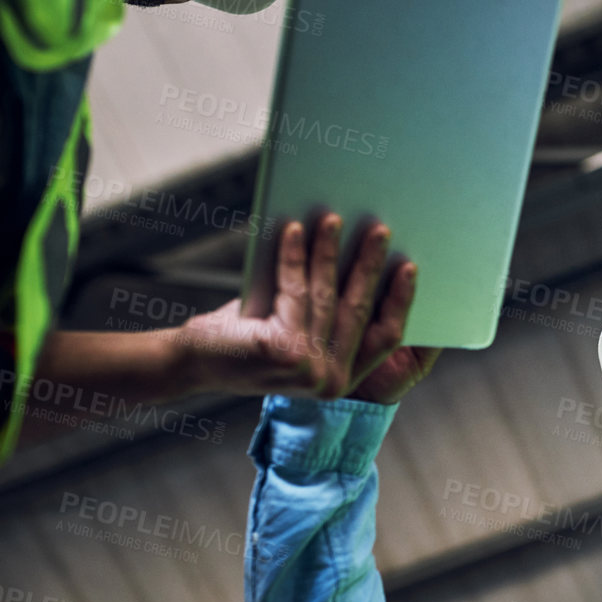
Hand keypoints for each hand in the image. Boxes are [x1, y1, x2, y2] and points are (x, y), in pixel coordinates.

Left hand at [177, 217, 440, 403]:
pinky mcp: (282, 350)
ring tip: (332, 219)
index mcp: (341, 382)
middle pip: (358, 310)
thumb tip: (362, 256)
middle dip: (370, 264)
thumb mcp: (297, 330)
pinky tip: (293, 230)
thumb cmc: (247, 339)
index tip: (409, 266)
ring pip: (327, 295)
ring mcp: (308, 369)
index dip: (400, 301)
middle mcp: (330, 382)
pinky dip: (294, 255)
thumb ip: (329, 313)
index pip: (385, 338)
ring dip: (331, 251)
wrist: (193, 362)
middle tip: (379, 230)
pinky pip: (294, 289)